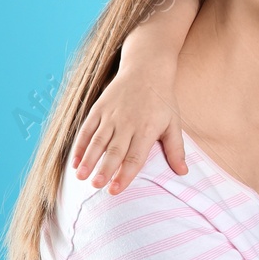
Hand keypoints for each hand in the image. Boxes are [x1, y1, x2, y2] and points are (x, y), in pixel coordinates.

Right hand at [70, 68, 184, 193]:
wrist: (146, 69)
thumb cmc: (162, 99)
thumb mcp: (174, 122)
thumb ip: (175, 149)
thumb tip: (183, 172)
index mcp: (146, 129)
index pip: (135, 157)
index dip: (125, 175)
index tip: (116, 190)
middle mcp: (127, 123)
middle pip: (114, 150)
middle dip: (104, 169)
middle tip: (96, 186)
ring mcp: (111, 115)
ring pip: (97, 141)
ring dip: (88, 159)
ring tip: (81, 177)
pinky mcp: (99, 109)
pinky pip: (87, 129)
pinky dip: (79, 146)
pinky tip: (75, 161)